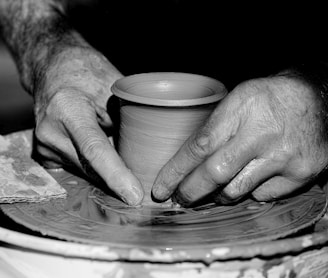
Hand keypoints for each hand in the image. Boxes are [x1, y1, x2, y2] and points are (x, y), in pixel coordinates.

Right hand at [33, 47, 143, 205]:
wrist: (53, 70)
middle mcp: (50, 131)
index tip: (135, 196)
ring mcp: (44, 146)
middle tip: (144, 190)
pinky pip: (76, 169)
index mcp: (67, 108)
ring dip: (106, 176)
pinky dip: (95, 170)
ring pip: (84, 173)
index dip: (116, 175)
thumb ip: (127, 117)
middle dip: (118, 182)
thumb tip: (149, 151)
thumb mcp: (114, 87)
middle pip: (90, 168)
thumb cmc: (87, 73)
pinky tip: (107, 163)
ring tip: (126, 170)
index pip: (94, 149)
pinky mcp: (44, 154)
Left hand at [152, 76, 327, 205]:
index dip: (175, 172)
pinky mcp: (300, 174)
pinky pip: (262, 196)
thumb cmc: (270, 98)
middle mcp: (262, 135)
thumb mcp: (237, 99)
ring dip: (217, 196)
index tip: (160, 188)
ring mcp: (283, 157)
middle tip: (178, 199)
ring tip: (209, 192)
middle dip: (190, 192)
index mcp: (242, 110)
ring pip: (236, 191)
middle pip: (215, 174)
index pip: (199, 146)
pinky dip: (249, 191)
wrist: (316, 99)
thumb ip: (214, 128)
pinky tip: (249, 179)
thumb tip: (189, 161)